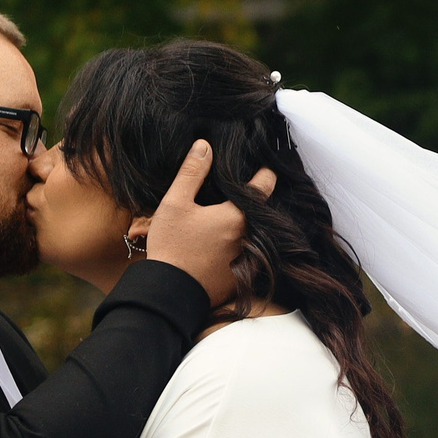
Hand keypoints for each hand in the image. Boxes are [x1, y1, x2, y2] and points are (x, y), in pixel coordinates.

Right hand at [140, 138, 276, 306]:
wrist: (170, 292)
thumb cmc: (172, 246)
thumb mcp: (175, 203)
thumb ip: (191, 173)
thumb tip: (205, 145)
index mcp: (237, 216)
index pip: (262, 188)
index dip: (265, 174)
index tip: (267, 167)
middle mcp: (250, 237)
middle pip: (260, 212)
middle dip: (255, 201)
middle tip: (247, 189)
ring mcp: (248, 259)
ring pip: (256, 234)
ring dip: (250, 224)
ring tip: (237, 215)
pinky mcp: (242, 277)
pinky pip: (250, 254)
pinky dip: (245, 245)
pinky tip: (229, 242)